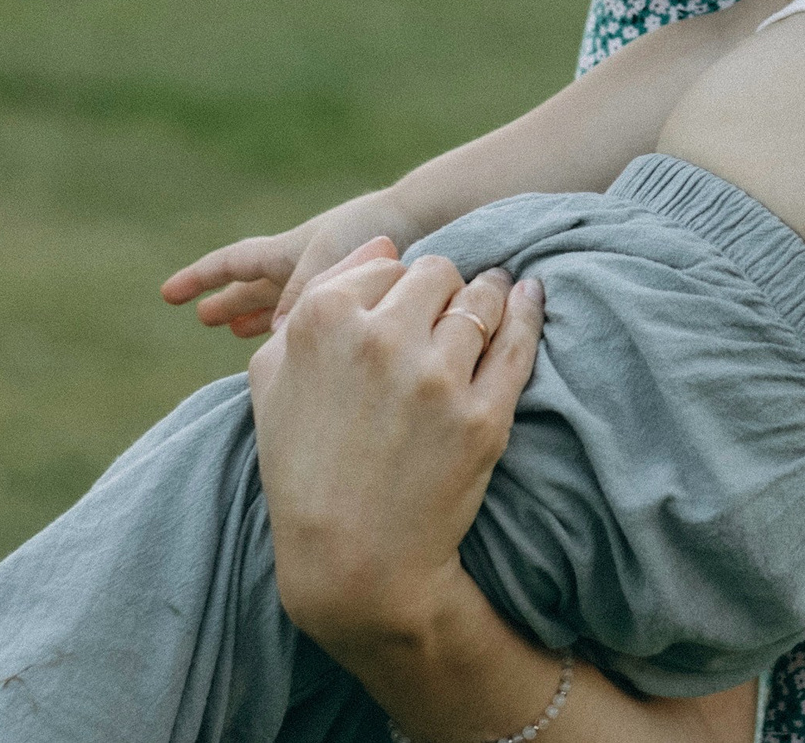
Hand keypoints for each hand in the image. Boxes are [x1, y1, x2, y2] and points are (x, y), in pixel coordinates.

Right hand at [162, 189, 421, 337]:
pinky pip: (327, 314)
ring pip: (291, 300)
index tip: (169, 294)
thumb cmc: (381, 229)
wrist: (440, 217)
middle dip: (234, 300)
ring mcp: (340, 277)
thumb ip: (301, 294)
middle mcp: (314, 263)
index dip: (202, 277)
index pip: (236, 262)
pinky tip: (303, 349)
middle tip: (208, 318)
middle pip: (262, 285)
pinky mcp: (368, 294)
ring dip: (265, 314)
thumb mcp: (328, 257)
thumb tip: (275, 336)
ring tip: (242, 331)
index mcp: (294, 249)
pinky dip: (309, 329)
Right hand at [246, 239, 542, 650]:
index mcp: (322, 323)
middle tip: (442, 315)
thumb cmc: (304, 466)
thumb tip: (384, 245)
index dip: (396, 288)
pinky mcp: (483, 414)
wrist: (352, 560)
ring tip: (492, 300)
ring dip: (488, 296)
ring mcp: (436, 379)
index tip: (400, 313)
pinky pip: (520, 341)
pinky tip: (531, 298)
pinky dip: (529, 312)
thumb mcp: (273, 379)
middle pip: (438, 273)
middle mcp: (380, 341)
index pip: (386, 265)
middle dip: (441, 290)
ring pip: (483, 299)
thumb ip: (318, 299)